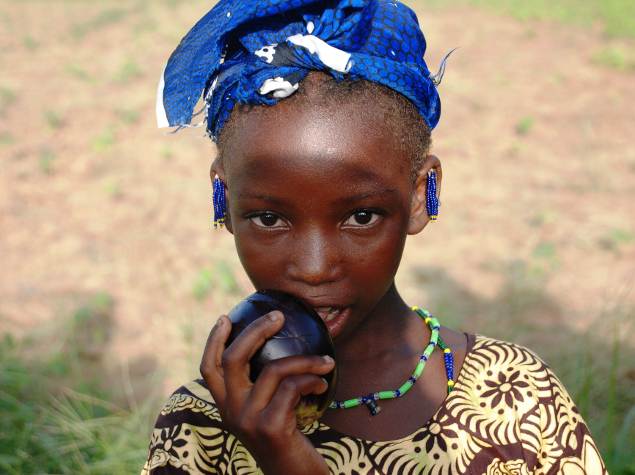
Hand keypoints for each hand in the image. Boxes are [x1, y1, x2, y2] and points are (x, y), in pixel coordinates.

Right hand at [200, 311, 334, 474]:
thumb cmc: (287, 443)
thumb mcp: (266, 414)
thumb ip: (262, 389)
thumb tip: (278, 346)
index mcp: (227, 407)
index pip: (208, 369)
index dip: (213, 340)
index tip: (225, 317)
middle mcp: (231, 413)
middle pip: (234, 358)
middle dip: (256, 330)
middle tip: (278, 315)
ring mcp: (248, 421)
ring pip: (274, 369)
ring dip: (306, 360)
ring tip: (326, 362)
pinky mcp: (270, 428)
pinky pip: (293, 387)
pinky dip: (312, 379)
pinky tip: (323, 385)